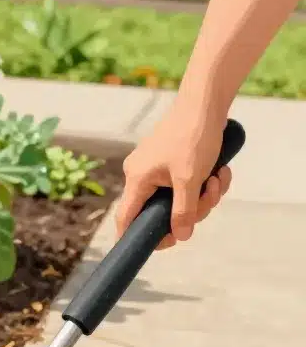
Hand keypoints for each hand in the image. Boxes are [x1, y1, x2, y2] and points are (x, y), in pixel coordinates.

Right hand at [115, 103, 232, 248]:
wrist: (205, 101)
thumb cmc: (193, 136)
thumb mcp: (191, 179)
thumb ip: (184, 211)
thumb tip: (181, 236)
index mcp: (137, 180)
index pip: (126, 218)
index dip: (135, 237)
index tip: (159, 245)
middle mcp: (140, 175)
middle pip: (160, 210)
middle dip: (192, 208)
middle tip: (211, 196)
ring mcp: (154, 168)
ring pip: (176, 197)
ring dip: (203, 194)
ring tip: (219, 177)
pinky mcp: (169, 161)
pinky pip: (183, 184)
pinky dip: (202, 182)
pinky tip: (219, 171)